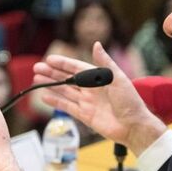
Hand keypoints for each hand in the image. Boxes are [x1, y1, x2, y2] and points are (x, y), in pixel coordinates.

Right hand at [33, 42, 165, 154]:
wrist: (134, 126)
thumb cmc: (130, 101)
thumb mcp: (118, 78)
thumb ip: (105, 63)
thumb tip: (96, 44)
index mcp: (99, 78)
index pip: (77, 68)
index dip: (63, 63)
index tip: (49, 59)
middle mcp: (92, 89)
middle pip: (68, 79)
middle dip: (52, 73)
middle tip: (37, 68)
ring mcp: (87, 102)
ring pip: (65, 92)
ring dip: (51, 85)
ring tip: (37, 80)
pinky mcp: (85, 116)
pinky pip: (67, 107)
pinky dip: (55, 102)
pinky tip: (45, 96)